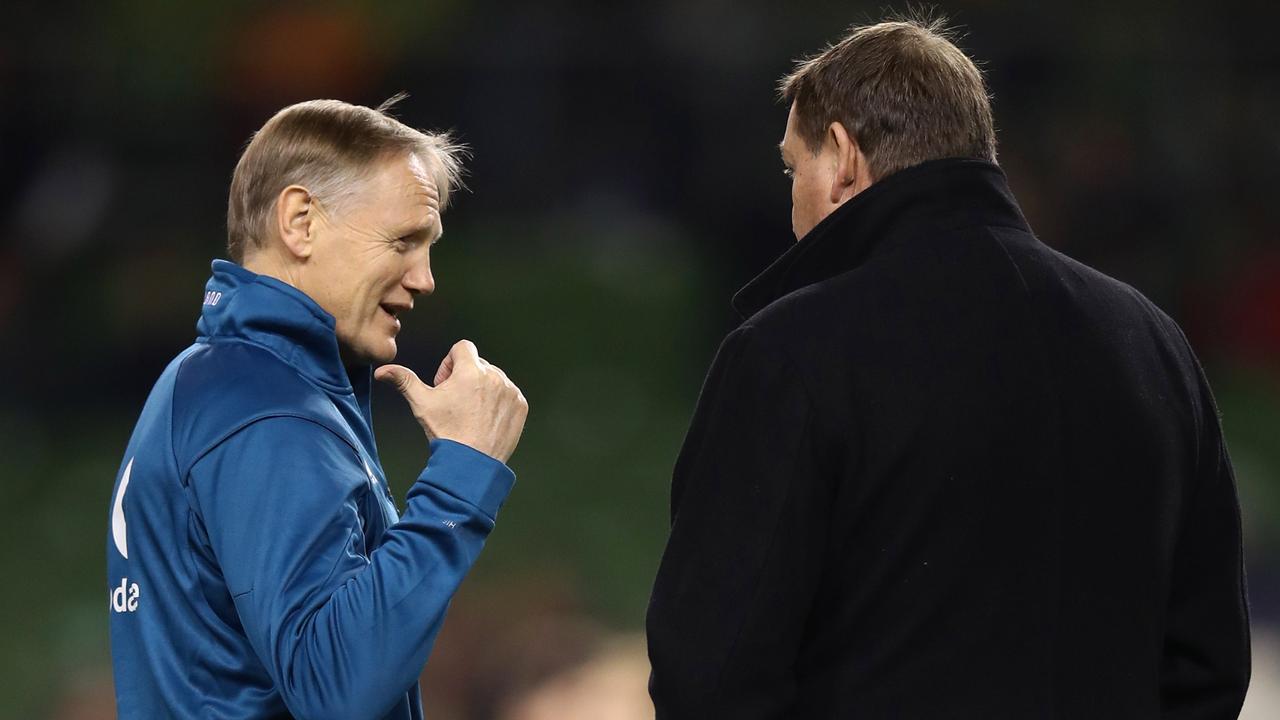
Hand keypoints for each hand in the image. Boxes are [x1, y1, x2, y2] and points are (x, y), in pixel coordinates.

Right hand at [375, 340, 528, 463]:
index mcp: (470, 371)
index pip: (462, 347)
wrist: (471, 463)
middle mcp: (494, 377)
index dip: (450, 363)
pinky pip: (509, 394)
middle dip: (465, 377)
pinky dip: (499, 402)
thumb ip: (404, 380)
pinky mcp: (520, 405)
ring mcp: (510, 391)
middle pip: (478, 364)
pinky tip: (486, 419)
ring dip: (483, 389)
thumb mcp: (422, 404)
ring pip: (494, 378)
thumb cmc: (447, 433)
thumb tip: (383, 371)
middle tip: (456, 402)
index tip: (446, 383)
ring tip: (471, 412)